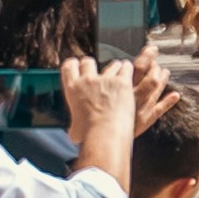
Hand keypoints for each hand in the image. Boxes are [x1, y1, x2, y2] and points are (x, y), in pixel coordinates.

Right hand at [60, 48, 136, 184]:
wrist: (106, 136)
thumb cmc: (91, 135)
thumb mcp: (75, 130)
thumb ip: (75, 126)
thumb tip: (74, 133)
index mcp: (73, 90)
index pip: (69, 67)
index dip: (74, 65)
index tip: (77, 66)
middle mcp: (88, 81)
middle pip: (88, 62)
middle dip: (94, 64)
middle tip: (98, 72)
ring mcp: (106, 80)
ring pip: (111, 65)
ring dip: (115, 69)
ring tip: (118, 75)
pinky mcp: (123, 82)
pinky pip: (126, 67)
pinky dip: (128, 69)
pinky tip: (129, 72)